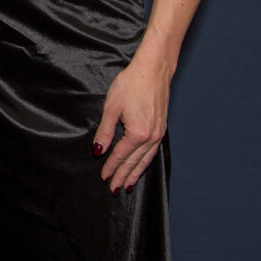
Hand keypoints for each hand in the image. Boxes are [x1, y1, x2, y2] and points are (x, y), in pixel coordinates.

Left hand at [94, 48, 170, 191]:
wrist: (153, 71)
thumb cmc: (131, 85)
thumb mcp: (112, 107)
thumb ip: (105, 131)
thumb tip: (99, 150)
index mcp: (138, 133)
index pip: (121, 156)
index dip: (111, 167)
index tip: (104, 178)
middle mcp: (151, 137)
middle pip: (135, 162)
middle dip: (124, 176)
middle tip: (115, 189)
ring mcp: (159, 134)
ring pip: (146, 159)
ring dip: (136, 173)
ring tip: (128, 185)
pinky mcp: (161, 128)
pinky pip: (153, 152)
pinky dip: (146, 162)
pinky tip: (141, 166)